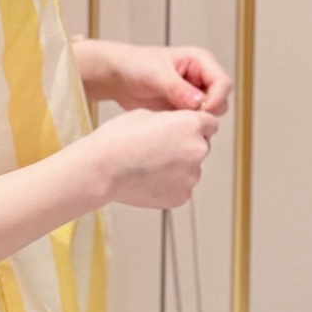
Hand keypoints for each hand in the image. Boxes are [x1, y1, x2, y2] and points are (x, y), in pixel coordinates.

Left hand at [73, 40, 231, 115]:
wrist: (119, 77)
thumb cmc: (136, 65)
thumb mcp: (156, 73)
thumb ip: (178, 88)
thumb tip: (200, 103)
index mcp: (201, 62)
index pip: (223, 83)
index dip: (217, 99)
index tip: (202, 111)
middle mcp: (202, 79)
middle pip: (221, 101)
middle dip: (207, 113)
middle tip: (184, 118)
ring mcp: (194, 96)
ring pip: (210, 116)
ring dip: (196, 122)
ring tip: (173, 120)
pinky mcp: (185, 111)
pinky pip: (195, 124)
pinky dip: (186, 128)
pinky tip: (169, 126)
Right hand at [89, 106, 218, 209]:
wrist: (101, 169)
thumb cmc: (118, 138)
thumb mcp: (147, 115)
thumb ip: (172, 120)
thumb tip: (180, 127)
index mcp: (191, 125)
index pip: (209, 124)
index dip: (194, 126)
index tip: (179, 130)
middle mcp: (198, 150)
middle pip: (201, 146)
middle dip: (186, 146)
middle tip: (159, 149)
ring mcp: (191, 176)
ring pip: (191, 168)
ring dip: (177, 167)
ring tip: (148, 165)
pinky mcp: (182, 196)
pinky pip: (181, 186)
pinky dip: (170, 184)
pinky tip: (148, 179)